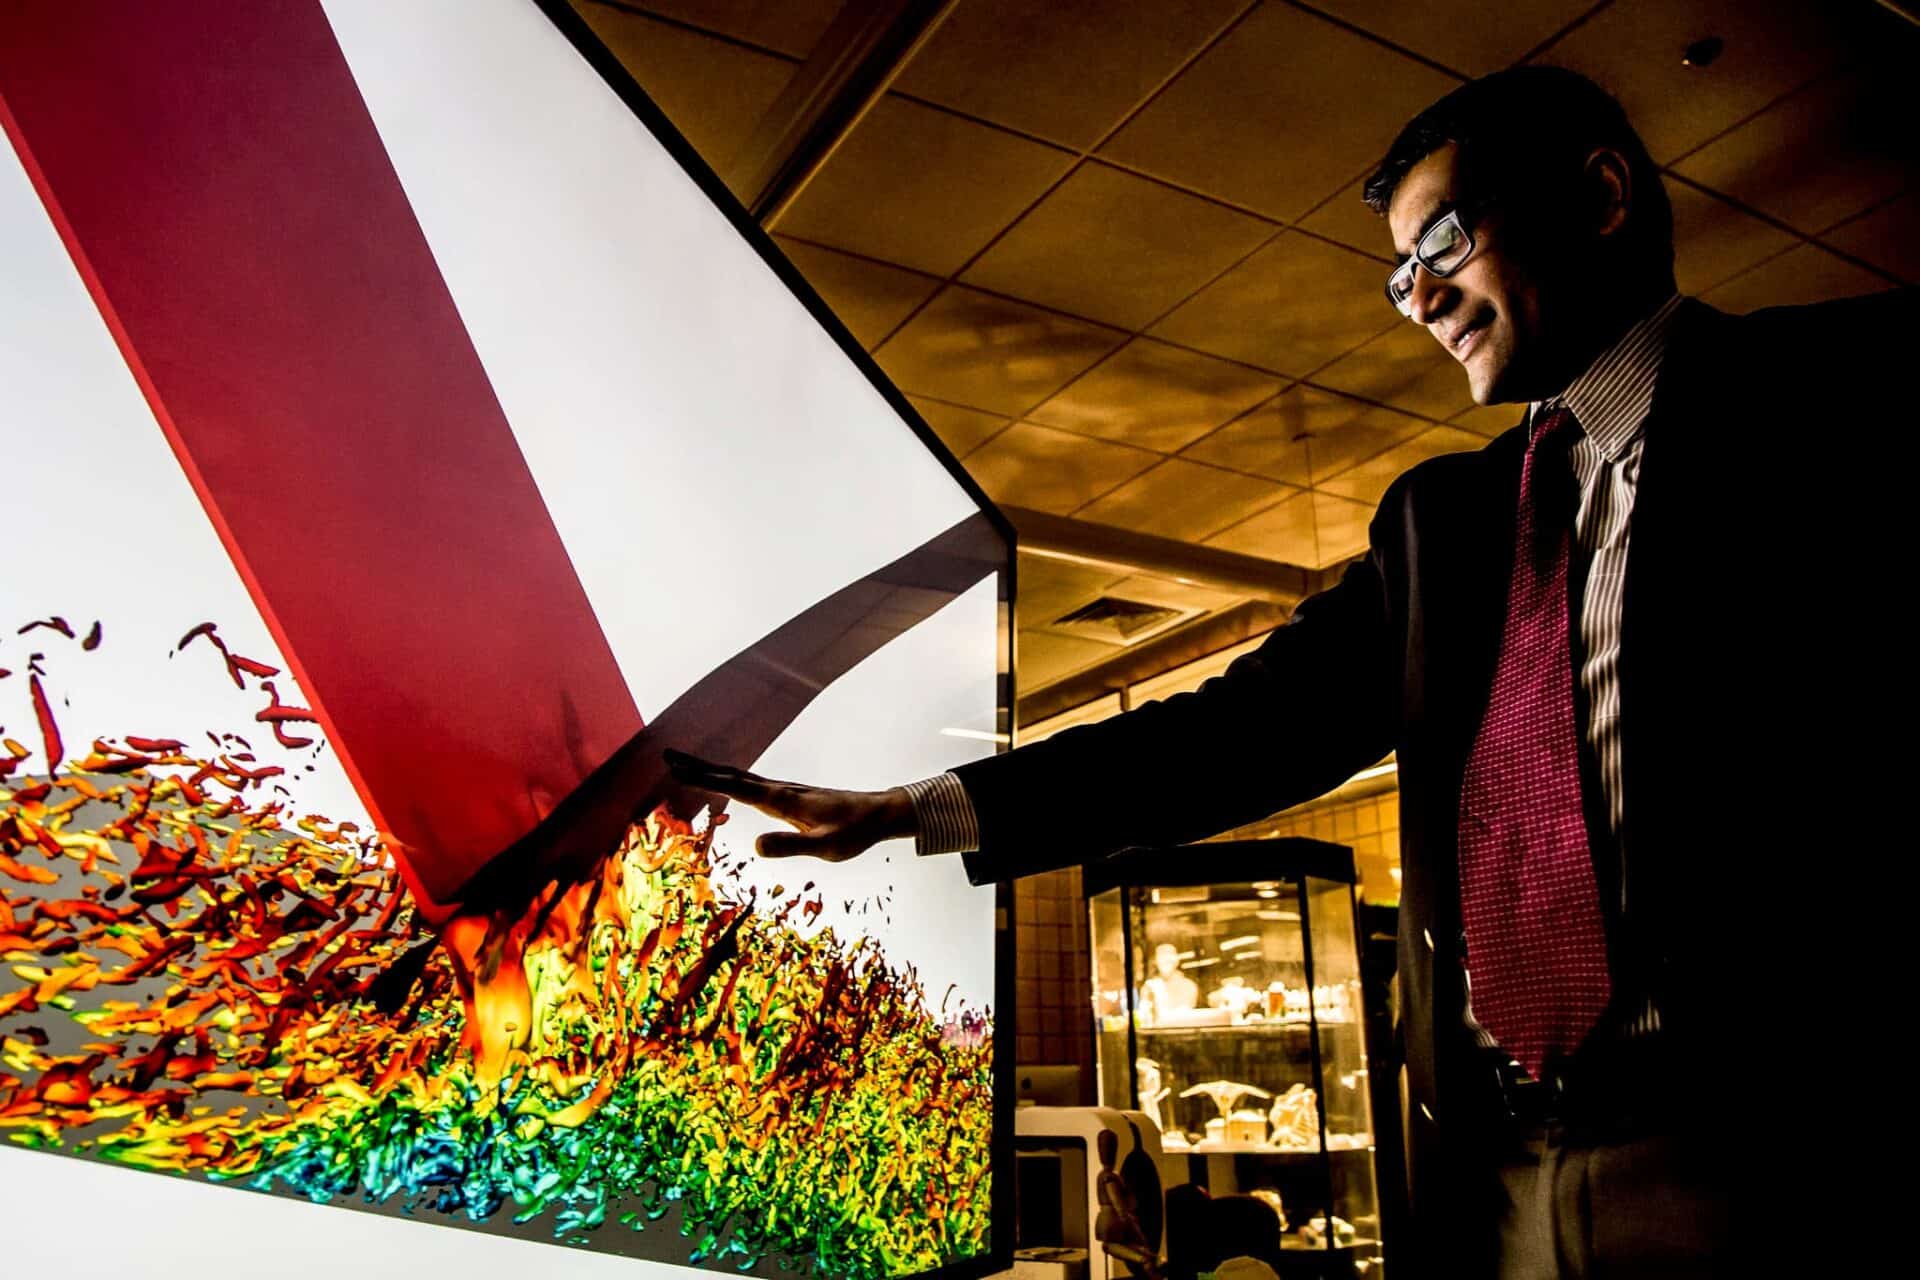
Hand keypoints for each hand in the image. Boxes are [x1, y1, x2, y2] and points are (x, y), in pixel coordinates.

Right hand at [662, 749, 917, 861]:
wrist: (879, 814)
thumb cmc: (854, 833)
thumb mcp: (824, 847)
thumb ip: (791, 847)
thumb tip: (755, 847)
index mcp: (782, 799)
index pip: (735, 786)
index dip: (704, 778)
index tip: (676, 768)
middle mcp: (779, 789)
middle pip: (732, 772)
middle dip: (698, 765)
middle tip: (666, 754)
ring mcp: (784, 790)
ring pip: (740, 775)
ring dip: (711, 768)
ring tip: (686, 764)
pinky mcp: (790, 796)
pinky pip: (751, 783)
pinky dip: (730, 777)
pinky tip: (727, 780)